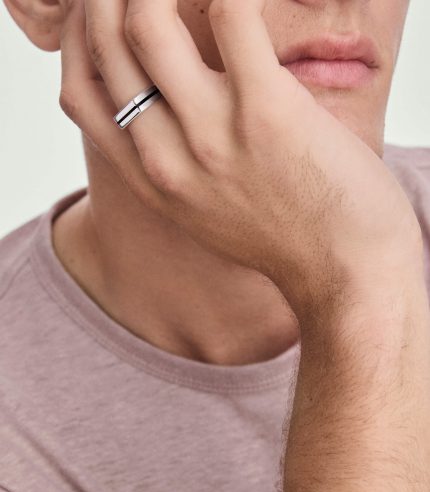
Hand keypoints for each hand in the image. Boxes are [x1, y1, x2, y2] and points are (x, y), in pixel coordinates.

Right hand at [59, 0, 421, 315]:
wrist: (342, 270)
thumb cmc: (282, 237)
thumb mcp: (205, 212)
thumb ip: (175, 167)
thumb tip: (168, 114)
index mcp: (149, 179)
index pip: (79, 93)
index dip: (78, 37)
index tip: (99, 11)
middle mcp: (167, 157)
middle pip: (105, 48)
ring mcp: (214, 134)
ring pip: (149, 24)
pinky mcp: (269, 111)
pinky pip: (233, 17)